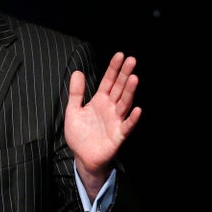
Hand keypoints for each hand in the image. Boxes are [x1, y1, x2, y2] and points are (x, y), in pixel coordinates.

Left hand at [65, 52, 141, 195]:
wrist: (82, 156)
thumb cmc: (80, 134)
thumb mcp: (73, 110)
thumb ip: (76, 92)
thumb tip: (78, 71)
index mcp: (100, 101)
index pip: (108, 81)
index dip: (114, 69)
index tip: (120, 55)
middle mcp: (110, 108)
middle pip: (119, 88)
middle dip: (125, 74)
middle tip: (132, 60)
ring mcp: (116, 121)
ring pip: (124, 103)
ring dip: (130, 92)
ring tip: (134, 78)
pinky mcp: (118, 135)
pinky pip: (127, 126)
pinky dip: (132, 119)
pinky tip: (138, 109)